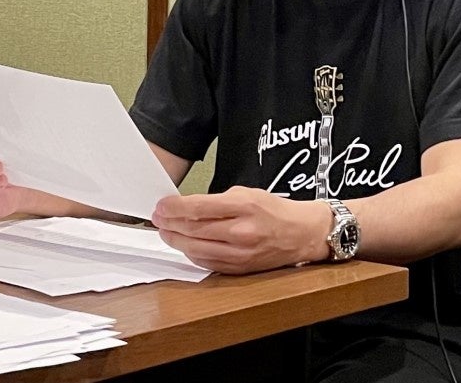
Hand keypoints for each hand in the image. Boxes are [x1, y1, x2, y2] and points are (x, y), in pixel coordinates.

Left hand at [151, 186, 330, 273]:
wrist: (302, 234)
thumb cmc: (275, 211)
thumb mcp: (247, 193)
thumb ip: (217, 201)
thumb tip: (187, 207)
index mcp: (244, 206)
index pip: (198, 208)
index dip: (173, 208)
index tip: (161, 206)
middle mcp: (242, 232)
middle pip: (193, 230)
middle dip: (169, 224)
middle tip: (158, 218)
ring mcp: (240, 254)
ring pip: (196, 249)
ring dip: (176, 240)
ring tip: (166, 232)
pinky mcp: (240, 269)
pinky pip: (207, 263)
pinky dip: (191, 254)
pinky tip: (185, 245)